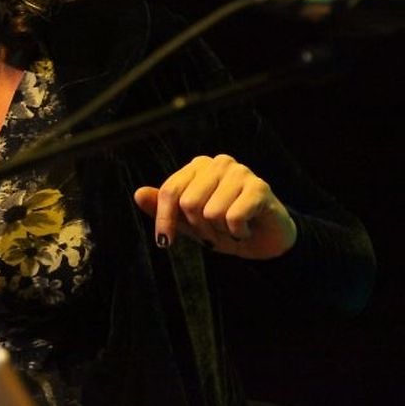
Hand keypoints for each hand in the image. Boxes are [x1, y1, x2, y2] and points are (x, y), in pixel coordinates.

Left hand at [134, 153, 296, 258]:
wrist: (266, 241)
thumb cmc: (224, 228)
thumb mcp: (189, 223)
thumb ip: (164, 209)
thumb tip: (138, 194)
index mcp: (198, 167)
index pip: (170, 191)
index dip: (165, 220)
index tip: (165, 242)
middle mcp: (218, 163)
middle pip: (188, 203)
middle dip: (200, 229)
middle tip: (214, 232)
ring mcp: (240, 172)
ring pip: (211, 212)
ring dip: (220, 232)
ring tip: (231, 229)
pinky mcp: (259, 187)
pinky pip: (233, 217)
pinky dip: (237, 232)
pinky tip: (246, 229)